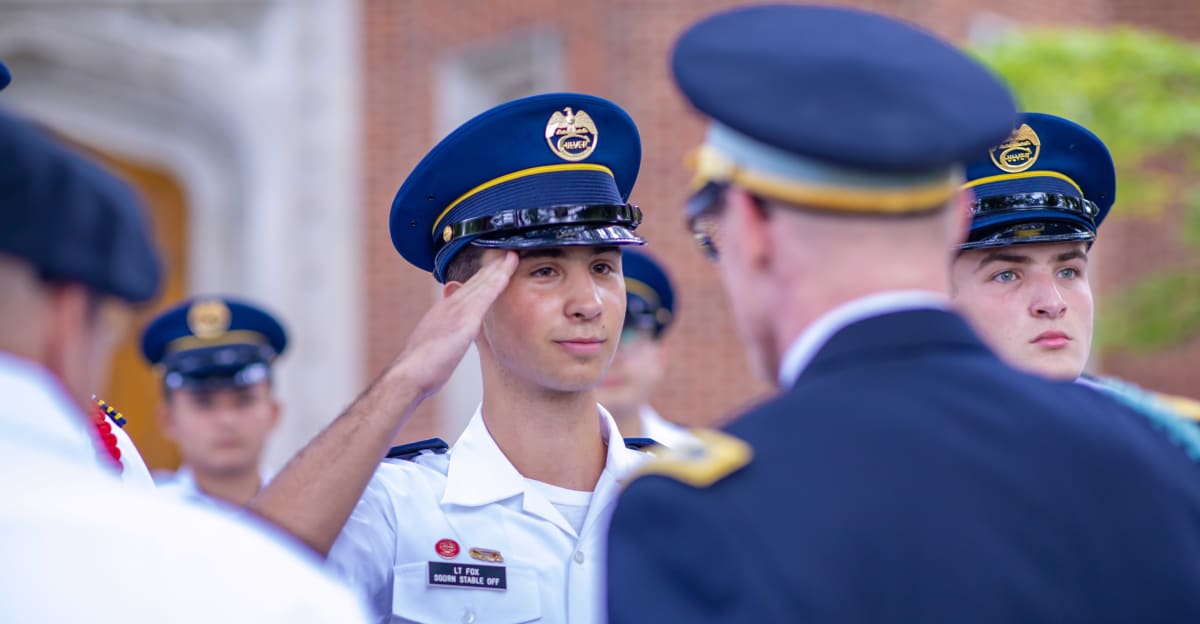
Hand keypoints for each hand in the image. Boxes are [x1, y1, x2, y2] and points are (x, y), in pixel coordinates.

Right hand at [391, 249, 517, 399]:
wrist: (410, 374)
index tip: (494, 269)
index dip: (481, 278)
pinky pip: (486, 295)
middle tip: (507, 253)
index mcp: (443, 312)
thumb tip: (447, 337)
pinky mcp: (465, 319)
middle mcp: (450, 306)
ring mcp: (457, 310)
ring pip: (482, 283)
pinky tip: (507, 271)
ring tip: (512, 255)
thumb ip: (443, 337)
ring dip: (498, 268)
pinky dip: (497, 280)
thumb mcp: (434, 346)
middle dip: (492, 267)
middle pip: (475, 282)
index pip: (466, 290)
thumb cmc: (421, 368)